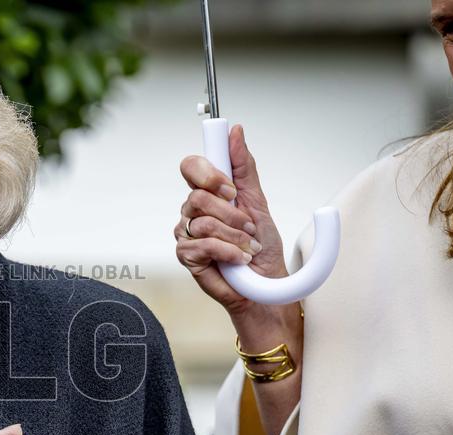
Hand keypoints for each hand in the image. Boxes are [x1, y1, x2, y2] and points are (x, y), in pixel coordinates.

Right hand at [175, 124, 289, 321]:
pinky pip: (201, 245)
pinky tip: (238, 259)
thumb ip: (244, 167)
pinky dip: (228, 251)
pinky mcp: (186, 256)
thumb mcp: (258, 201)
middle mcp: (193, 211)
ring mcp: (186, 233)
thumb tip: (235, 132)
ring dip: (234, 235)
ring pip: (202, 222)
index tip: (230, 188)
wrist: (266, 284)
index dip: (207, 172)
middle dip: (230, 211)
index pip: (191, 167)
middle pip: (197, 195)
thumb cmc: (261, 247)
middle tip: (247, 223)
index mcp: (208, 194)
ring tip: (248, 246)